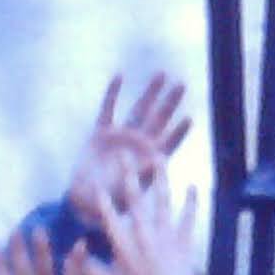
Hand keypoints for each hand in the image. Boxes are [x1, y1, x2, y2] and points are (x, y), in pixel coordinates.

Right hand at [67, 72, 195, 245]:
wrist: (85, 199)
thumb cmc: (109, 200)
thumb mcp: (128, 190)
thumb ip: (143, 175)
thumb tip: (158, 161)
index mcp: (150, 160)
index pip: (169, 142)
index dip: (179, 131)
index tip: (189, 118)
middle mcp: (139, 145)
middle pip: (159, 119)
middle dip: (170, 102)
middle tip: (181, 84)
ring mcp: (122, 136)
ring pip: (139, 109)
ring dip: (150, 92)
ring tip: (162, 74)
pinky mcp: (102, 132)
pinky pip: (108, 108)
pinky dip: (113, 93)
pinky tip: (119, 76)